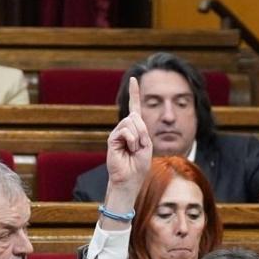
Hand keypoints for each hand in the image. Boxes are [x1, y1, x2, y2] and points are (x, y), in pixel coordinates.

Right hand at [101, 76, 152, 218]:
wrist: (130, 179)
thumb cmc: (140, 165)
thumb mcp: (147, 145)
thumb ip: (142, 129)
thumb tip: (130, 117)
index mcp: (136, 129)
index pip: (134, 107)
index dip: (134, 93)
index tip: (134, 78)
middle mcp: (126, 128)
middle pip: (136, 116)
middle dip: (143, 131)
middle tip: (141, 146)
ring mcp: (118, 133)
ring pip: (131, 122)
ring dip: (138, 137)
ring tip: (134, 149)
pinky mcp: (112, 139)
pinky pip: (125, 131)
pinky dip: (132, 140)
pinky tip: (129, 149)